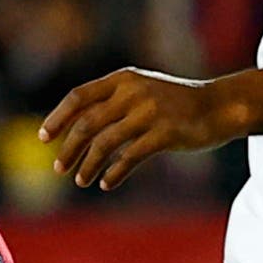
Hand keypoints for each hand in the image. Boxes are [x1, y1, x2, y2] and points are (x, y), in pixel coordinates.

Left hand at [40, 67, 234, 190]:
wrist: (219, 107)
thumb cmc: (174, 104)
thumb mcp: (141, 92)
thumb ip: (111, 104)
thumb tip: (73, 130)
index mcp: (122, 80)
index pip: (78, 96)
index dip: (58, 117)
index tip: (44, 138)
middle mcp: (133, 92)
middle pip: (87, 123)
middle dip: (69, 148)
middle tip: (58, 168)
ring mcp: (150, 112)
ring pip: (105, 143)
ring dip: (88, 165)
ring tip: (81, 181)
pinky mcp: (165, 133)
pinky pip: (130, 157)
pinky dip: (114, 173)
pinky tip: (106, 183)